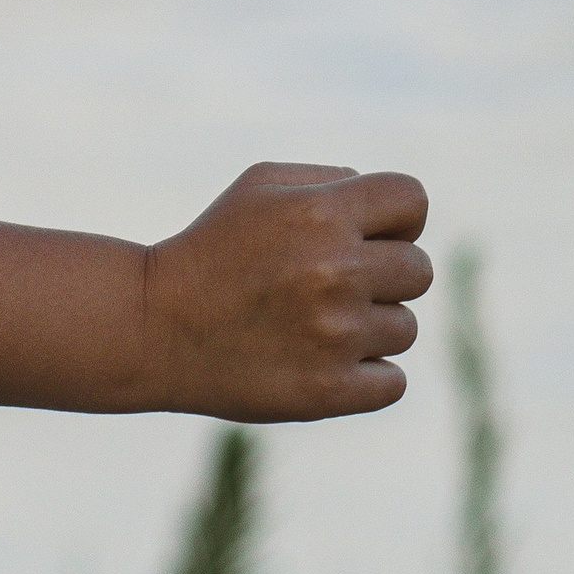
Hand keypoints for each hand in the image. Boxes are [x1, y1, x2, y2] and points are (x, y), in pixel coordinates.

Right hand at [144, 163, 431, 419]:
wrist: (155, 326)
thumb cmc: (214, 249)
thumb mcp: (261, 187)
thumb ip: (332, 181)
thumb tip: (393, 212)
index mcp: (322, 213)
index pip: (413, 201)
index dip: (396, 218)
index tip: (366, 235)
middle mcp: (336, 271)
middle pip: (419, 270)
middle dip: (384, 275)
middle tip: (334, 285)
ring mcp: (335, 336)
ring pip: (405, 328)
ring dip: (370, 328)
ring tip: (316, 325)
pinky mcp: (329, 391)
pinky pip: (393, 381)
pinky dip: (367, 376)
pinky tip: (324, 361)